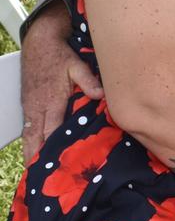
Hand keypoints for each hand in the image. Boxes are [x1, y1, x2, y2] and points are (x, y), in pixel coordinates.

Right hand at [20, 2, 103, 162]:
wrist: (40, 42)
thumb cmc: (59, 55)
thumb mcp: (76, 64)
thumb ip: (88, 81)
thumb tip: (100, 94)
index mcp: (51, 101)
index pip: (51, 131)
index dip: (53, 149)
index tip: (57, 166)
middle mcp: (38, 107)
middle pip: (36, 139)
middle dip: (37, 158)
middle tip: (41, 178)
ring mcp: (30, 107)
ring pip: (29, 136)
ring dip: (30, 153)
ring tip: (32, 172)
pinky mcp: (28, 105)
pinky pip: (27, 128)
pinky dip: (29, 142)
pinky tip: (31, 153)